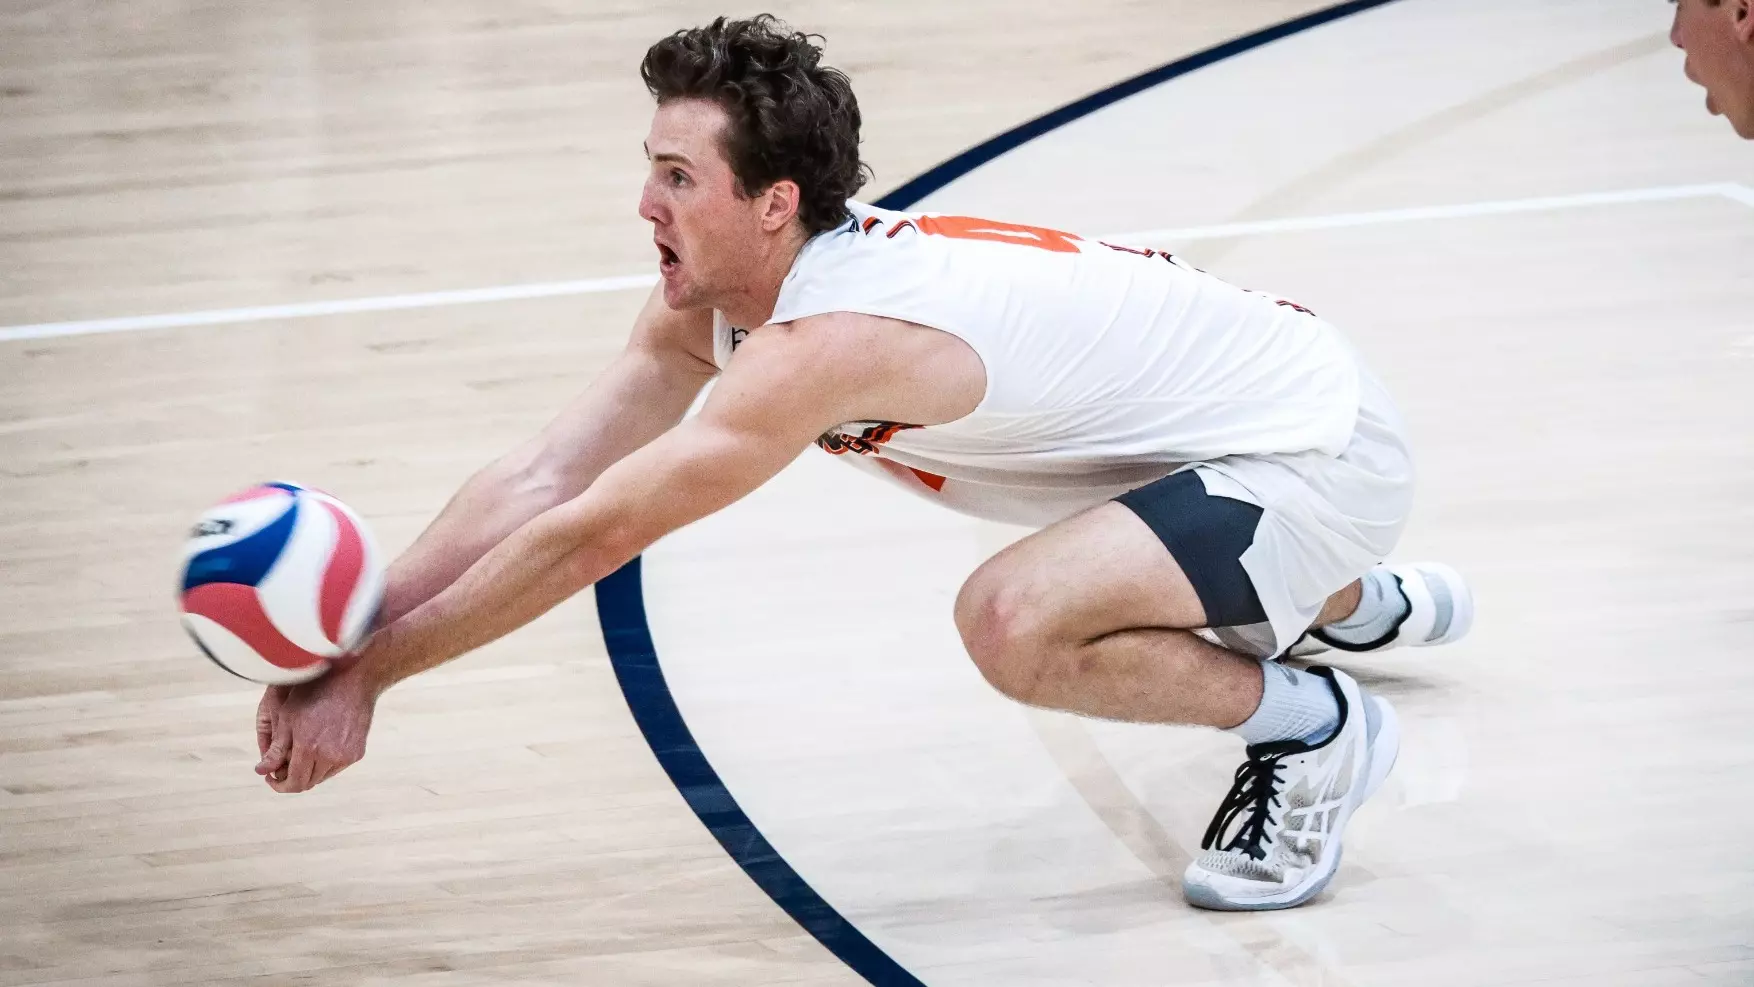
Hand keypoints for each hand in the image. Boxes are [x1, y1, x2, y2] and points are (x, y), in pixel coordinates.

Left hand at [254, 662, 379, 793]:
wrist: (352, 682)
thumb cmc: (316, 694)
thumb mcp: (288, 718)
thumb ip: (275, 749)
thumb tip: (261, 771)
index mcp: (309, 748)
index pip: (294, 784)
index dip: (280, 786)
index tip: (271, 778)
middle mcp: (329, 756)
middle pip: (307, 783)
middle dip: (293, 778)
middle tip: (283, 766)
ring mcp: (345, 756)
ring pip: (322, 777)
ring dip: (309, 772)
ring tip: (302, 753)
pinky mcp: (357, 753)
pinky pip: (336, 768)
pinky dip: (325, 764)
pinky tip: (320, 746)